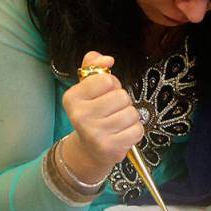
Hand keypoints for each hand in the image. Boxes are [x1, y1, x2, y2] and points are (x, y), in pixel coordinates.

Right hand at [61, 51, 143, 180]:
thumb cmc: (93, 113)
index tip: (103, 95)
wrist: (89, 150)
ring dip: (129, 117)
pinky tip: (121, 134)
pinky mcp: (110, 148)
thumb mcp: (87, 88)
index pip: (107, 80)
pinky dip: (134, 131)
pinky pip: (137, 130)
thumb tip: (107, 60)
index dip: (112, 86)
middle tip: (111, 111)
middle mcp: (80, 116)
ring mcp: (95, 134)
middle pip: (122, 96)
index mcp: (72, 98)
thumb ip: (94, 66)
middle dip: (122, 102)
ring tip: (116, 123)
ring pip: (131, 113)